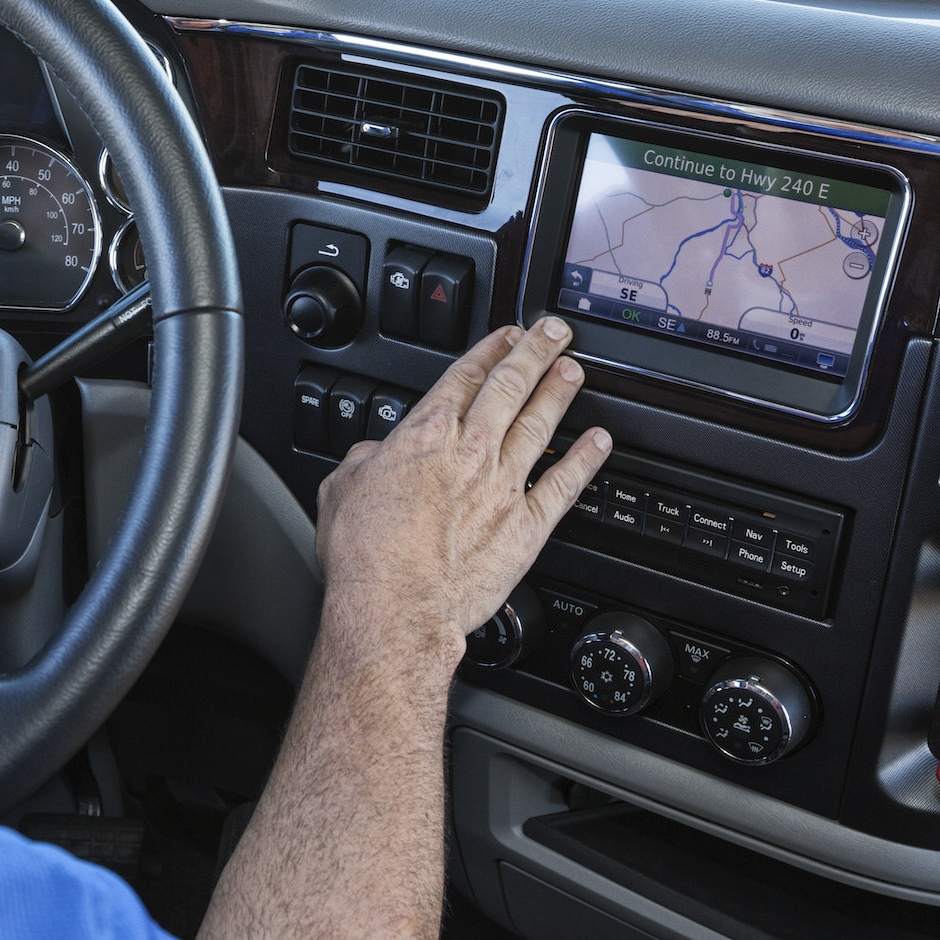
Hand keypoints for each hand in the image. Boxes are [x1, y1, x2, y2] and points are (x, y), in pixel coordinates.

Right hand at [313, 317, 610, 654]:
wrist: (396, 607)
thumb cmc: (366, 556)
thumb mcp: (340, 491)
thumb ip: (362, 464)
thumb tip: (371, 458)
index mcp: (424, 436)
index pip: (464, 378)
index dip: (488, 351)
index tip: (505, 336)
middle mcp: (470, 452)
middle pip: (510, 387)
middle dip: (534, 353)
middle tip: (554, 333)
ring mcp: (503, 486)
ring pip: (540, 424)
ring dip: (559, 392)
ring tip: (574, 370)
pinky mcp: (527, 526)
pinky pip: (565, 484)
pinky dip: (585, 459)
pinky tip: (598, 442)